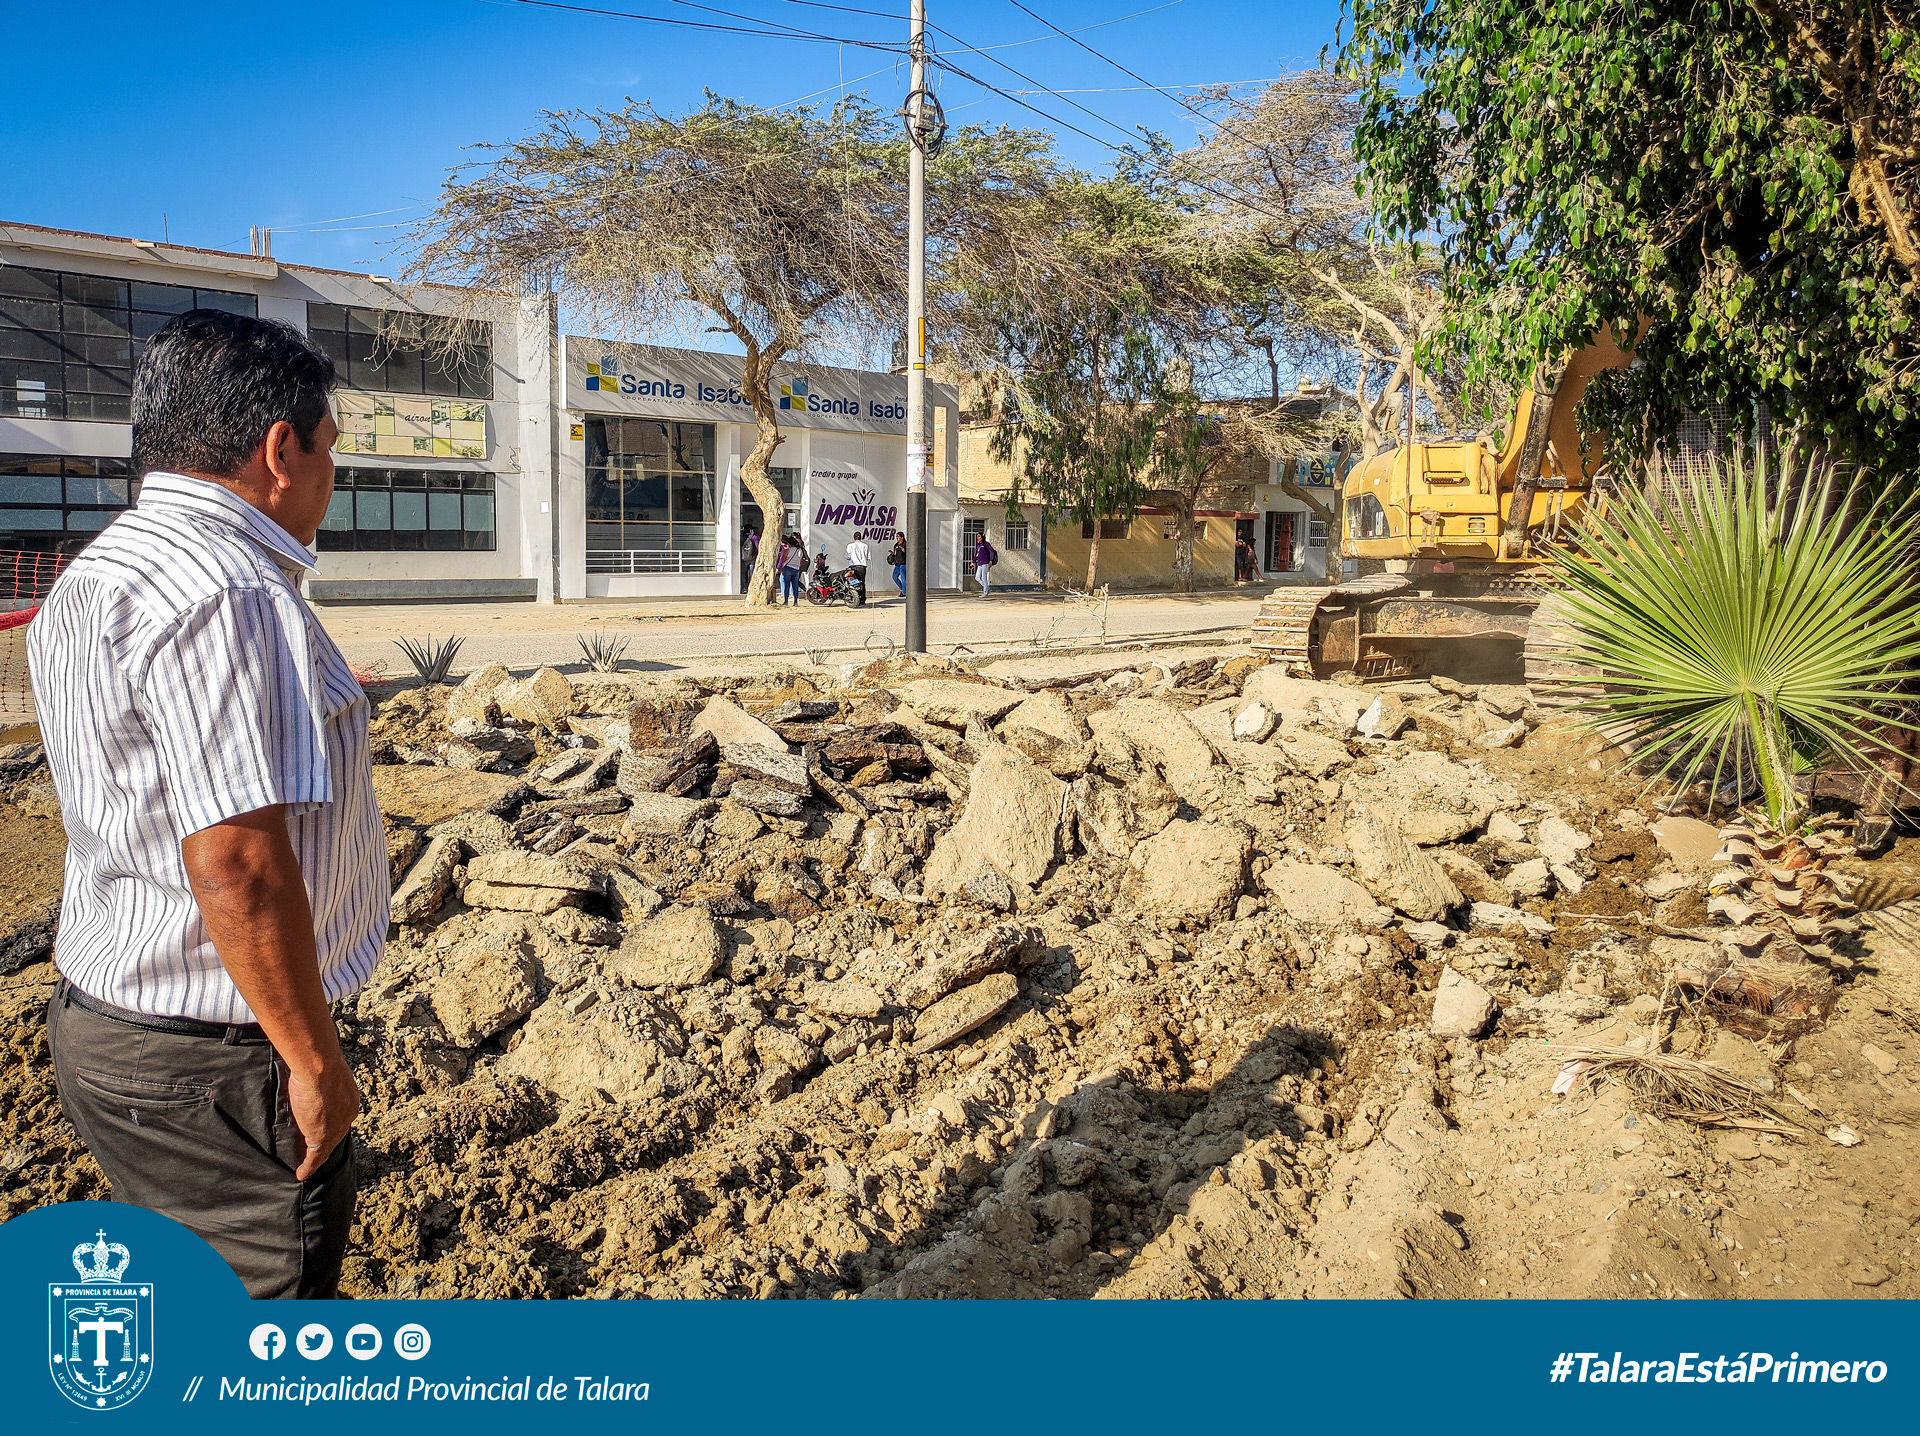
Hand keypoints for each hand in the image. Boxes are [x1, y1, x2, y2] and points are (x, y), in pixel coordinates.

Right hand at [286, 1055, 360, 1180]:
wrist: (319, 1067)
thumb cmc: (318, 1062)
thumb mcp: (321, 1071)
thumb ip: (317, 1076)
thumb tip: (305, 1068)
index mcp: (349, 1098)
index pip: (339, 1115)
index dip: (330, 1121)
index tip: (320, 1123)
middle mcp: (347, 1114)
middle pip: (335, 1132)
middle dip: (326, 1138)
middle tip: (311, 1146)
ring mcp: (336, 1127)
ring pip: (326, 1146)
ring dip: (317, 1155)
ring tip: (307, 1163)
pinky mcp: (322, 1137)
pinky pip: (315, 1157)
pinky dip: (308, 1167)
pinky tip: (301, 1174)